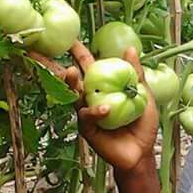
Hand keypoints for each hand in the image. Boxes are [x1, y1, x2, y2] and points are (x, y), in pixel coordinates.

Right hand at [63, 41, 160, 173]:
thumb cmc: (142, 125)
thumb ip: (135, 74)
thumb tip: (130, 49)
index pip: (88, 65)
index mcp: (103, 87)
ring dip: (70, 82)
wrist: (141, 153)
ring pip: (73, 95)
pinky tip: (105, 109)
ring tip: (71, 72)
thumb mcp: (143, 95)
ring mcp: (87, 113)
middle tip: (48, 51)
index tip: (69, 39)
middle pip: (72, 79)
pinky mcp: (87, 128)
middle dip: (59, 64)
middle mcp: (91, 98)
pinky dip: (96, 111)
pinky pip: (87, 116)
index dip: (79, 52)